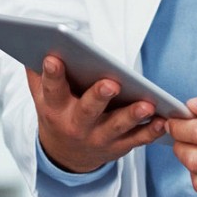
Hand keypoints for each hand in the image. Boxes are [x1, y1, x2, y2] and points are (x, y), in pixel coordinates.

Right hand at [25, 54, 168, 173]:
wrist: (66, 155)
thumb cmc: (57, 114)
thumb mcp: (42, 97)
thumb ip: (38, 72)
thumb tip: (33, 40)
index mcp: (54, 109)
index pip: (52, 89)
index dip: (52, 74)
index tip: (53, 58)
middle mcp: (75, 126)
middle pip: (87, 111)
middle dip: (99, 97)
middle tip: (111, 83)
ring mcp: (97, 138)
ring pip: (116, 127)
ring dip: (132, 116)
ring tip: (147, 104)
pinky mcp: (117, 147)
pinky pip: (136, 140)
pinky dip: (150, 131)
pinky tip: (162, 121)